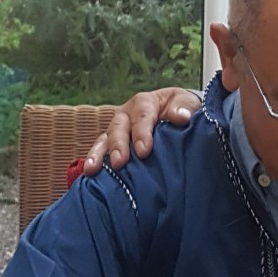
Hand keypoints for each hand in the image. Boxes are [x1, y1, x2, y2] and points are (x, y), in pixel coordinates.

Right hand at [82, 87, 200, 174]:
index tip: (144, 151)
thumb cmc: (182, 108)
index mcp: (145, 103)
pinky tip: (89, 174)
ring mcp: (118, 129)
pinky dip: (94, 161)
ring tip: (92, 169)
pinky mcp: (113, 143)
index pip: (142, 117)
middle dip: (118, 146)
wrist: (178, 112)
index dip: (142, 134)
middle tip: (119, 163)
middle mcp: (126, 115)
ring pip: (104, 140)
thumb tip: (181, 117)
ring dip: (98, 154)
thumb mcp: (187, 102)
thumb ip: (184, 107)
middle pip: (118, 128)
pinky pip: (101, 151)